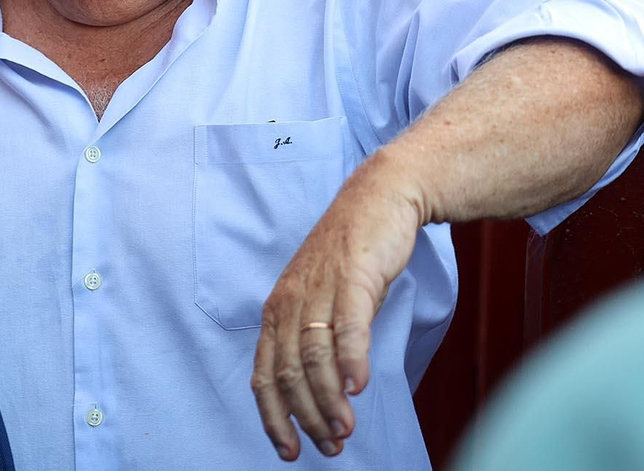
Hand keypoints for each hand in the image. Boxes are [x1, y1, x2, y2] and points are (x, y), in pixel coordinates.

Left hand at [251, 161, 424, 460]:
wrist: (380, 198)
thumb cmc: (353, 255)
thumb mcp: (323, 299)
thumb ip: (317, 340)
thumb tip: (323, 393)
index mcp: (278, 310)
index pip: (264, 374)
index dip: (274, 417)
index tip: (289, 451)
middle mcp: (291, 301)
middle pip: (289, 372)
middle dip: (306, 417)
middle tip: (330, 446)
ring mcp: (321, 289)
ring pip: (315, 356)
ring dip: (329, 399)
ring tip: (344, 429)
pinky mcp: (353, 277)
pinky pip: (348, 327)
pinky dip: (351, 360)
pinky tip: (359, 387)